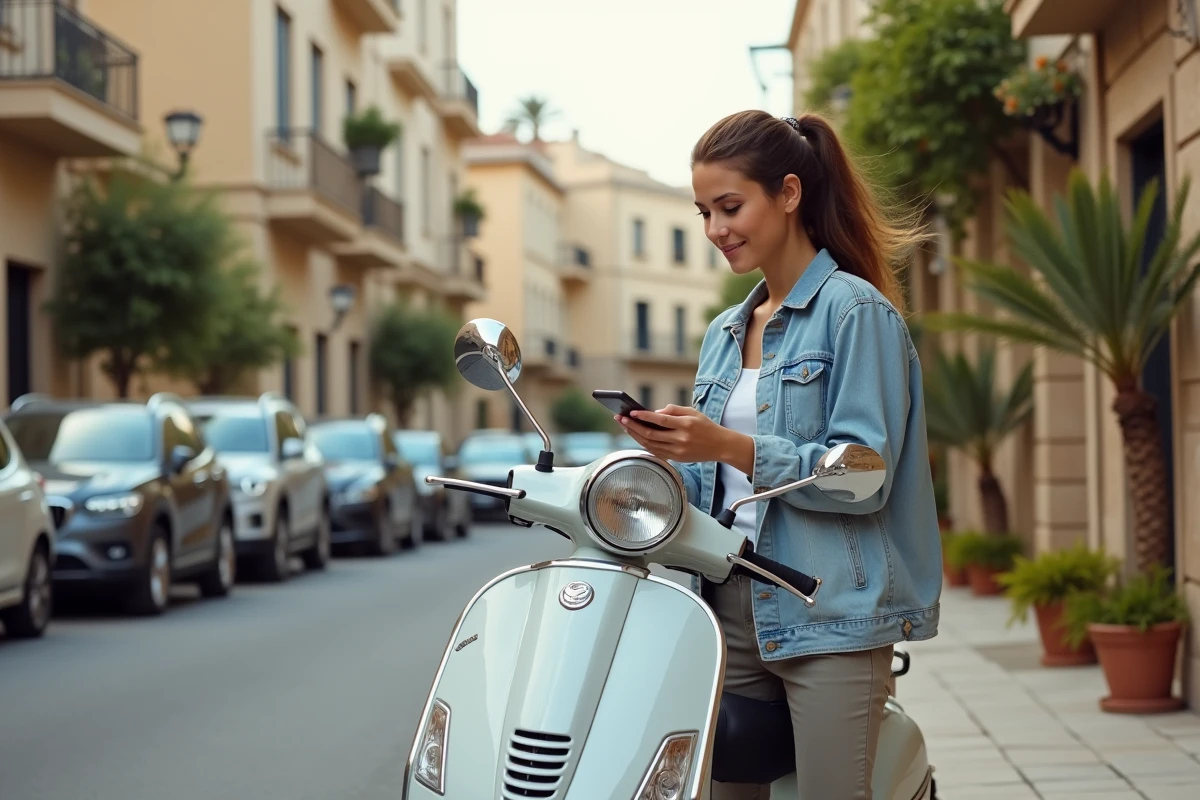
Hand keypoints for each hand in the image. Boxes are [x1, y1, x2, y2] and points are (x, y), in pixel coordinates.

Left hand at [617, 405, 752, 471]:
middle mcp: (681, 439)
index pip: (660, 420)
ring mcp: (678, 451)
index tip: (631, 412)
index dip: (643, 416)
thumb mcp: (693, 412)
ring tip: (625, 427)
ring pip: (650, 444)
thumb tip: (654, 413)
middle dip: (633, 426)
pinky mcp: (677, 458)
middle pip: (651, 434)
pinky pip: (656, 452)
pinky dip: (644, 444)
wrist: (721, 446)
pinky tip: (636, 437)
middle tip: (620, 419)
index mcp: (685, 425)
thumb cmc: (706, 426)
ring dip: (635, 436)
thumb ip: (674, 410)